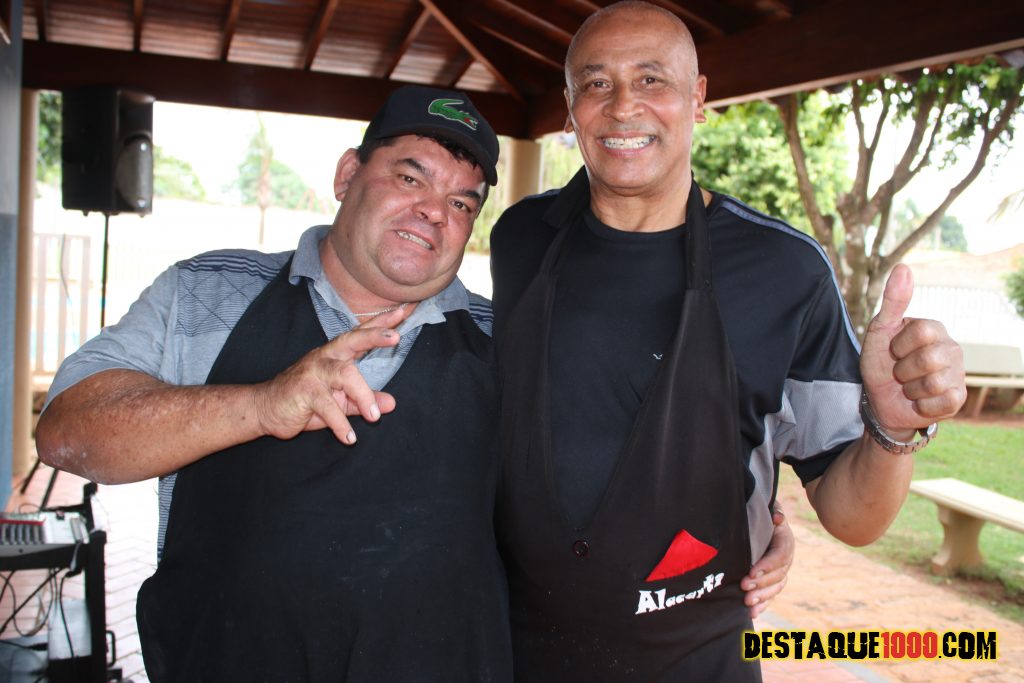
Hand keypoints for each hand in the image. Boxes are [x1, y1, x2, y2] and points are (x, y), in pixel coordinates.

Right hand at [252, 306, 408, 443]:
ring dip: (363, 395)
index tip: (404, 310)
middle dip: (374, 336)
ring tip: (374, 418)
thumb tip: (392, 403)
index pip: (361, 335)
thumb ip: (365, 400)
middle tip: (396, 337)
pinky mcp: (303, 391)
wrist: (265, 409)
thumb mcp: (341, 402)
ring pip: (345, 374)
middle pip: (352, 340)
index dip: (382, 323)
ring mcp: (313, 372)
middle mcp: (325, 357)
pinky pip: (327, 406)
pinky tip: (350, 437)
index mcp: (336, 355)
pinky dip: (340, 424)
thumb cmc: (307, 401)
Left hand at [742, 505, 793, 618]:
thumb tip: (777, 518)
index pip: (779, 556)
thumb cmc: (762, 514)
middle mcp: (786, 559)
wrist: (763, 524)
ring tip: (747, 602)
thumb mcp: (768, 508)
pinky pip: (771, 595)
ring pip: (775, 587)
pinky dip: (763, 605)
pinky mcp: (773, 581)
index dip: (767, 565)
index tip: (751, 571)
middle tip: (744, 587)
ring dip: (762, 596)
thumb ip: (773, 511)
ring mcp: (780, 572)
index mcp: (785, 541)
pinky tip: (752, 613)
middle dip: (761, 583)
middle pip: (777, 575)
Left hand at [859, 264, 965, 437]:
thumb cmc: (880, 362)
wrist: (879, 400)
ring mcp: (957, 374)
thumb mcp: (880, 330)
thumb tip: (903, 267)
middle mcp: (952, 349)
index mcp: (934, 329)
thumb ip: (893, 300)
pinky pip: (943, 402)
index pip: (921, 331)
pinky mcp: (957, 399)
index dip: (899, 345)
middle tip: (900, 372)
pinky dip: (922, 404)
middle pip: (929, 359)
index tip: (893, 351)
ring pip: (934, 383)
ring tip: (908, 386)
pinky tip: (920, 400)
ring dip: (911, 388)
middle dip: (903, 370)